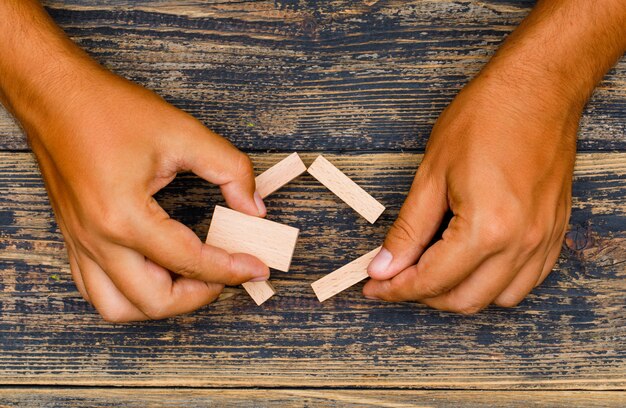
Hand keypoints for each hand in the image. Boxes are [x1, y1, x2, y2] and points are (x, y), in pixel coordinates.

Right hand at [25, 64, 268, 321]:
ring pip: (118, 307)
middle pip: (154, 301)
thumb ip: (228, 169)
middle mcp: (98, 240)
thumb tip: (254, 207)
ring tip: (191, 280)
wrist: (54, 96)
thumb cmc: (109, 110)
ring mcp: (81, 243)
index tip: (257, 268)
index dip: (231, 269)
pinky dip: (129, 295)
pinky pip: (97, 289)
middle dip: (199, 296)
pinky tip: (155, 273)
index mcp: (124, 216)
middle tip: (227, 275)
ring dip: (161, 302)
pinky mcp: (75, 239)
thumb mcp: (182, 132)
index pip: (189, 261)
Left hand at [364, 71, 578, 313]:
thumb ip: (408, 229)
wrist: (537, 90)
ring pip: (498, 299)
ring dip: (460, 294)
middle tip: (396, 277)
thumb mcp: (432, 174)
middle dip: (424, 295)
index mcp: (486, 228)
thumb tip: (385, 265)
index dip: (396, 288)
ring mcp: (542, 240)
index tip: (375, 287)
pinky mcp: (554, 233)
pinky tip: (472, 263)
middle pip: (464, 300)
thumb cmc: (486, 119)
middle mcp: (520, 243)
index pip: (432, 280)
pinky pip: (525, 282)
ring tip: (432, 269)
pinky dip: (494, 284)